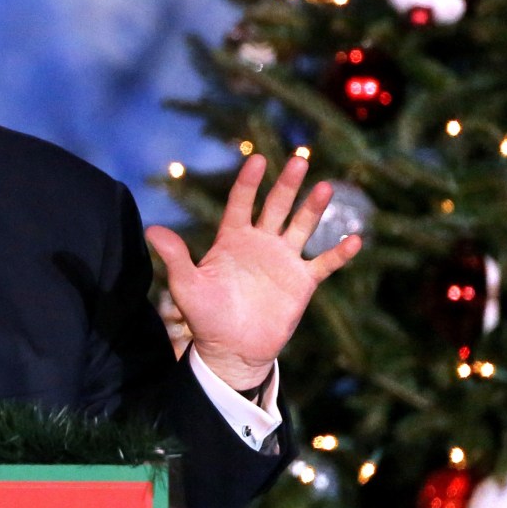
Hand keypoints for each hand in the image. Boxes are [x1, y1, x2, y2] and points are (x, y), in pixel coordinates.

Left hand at [144, 153, 361, 391]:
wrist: (230, 349)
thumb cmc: (205, 317)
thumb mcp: (186, 286)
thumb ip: (175, 256)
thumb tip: (152, 230)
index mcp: (232, 239)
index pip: (242, 203)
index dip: (249, 182)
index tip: (258, 160)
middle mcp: (260, 244)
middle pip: (276, 206)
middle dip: (287, 184)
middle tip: (300, 158)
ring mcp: (283, 261)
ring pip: (302, 227)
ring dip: (313, 208)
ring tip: (325, 187)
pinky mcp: (301, 282)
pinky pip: (324, 264)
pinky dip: (339, 254)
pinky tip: (354, 240)